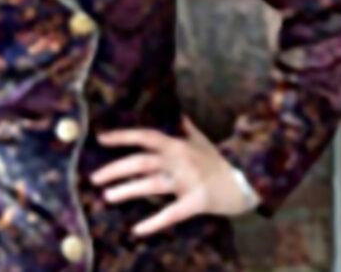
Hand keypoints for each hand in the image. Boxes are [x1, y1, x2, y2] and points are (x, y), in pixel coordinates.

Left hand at [90, 114, 253, 236]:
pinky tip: (137, 229)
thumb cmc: (218, 160)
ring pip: (152, 185)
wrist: (246, 180)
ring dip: (127, 191)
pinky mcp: (197, 201)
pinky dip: (154, 222)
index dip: (122, 136)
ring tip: (107, 196)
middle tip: (94, 177)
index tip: (100, 138)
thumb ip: (185, 127)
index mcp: (177, 144)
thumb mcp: (201, 140)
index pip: (144, 136)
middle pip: (141, 162)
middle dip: (116, 169)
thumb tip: (176, 111)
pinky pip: (172, 213)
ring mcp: (188, 181)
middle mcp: (179, 160)